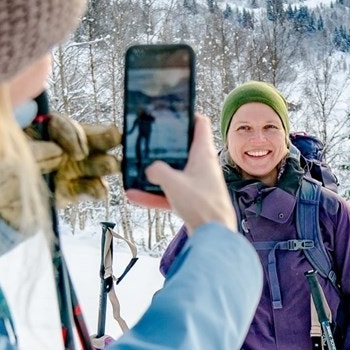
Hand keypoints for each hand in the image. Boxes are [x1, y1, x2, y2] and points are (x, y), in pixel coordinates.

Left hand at [0, 112, 119, 229]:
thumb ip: (34, 152)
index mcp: (37, 131)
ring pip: (90, 162)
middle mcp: (54, 147)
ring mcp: (63, 169)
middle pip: (82, 139)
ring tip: (114, 166)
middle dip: (101, 138)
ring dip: (103, 163)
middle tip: (116, 139)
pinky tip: (100, 192)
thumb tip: (60, 153)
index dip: (72, 134)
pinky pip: (86, 188)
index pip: (60, 126)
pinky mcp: (67, 192)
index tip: (78, 152)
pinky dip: (95, 190)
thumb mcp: (8, 157)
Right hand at [129, 114, 236, 232]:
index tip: (172, 114)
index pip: (200, 124)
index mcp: (203, 154)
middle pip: (183, 149)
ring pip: (174, 174)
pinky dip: (154, 195)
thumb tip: (150, 169)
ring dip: (155, 174)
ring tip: (135, 172)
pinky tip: (134, 196)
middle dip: (165, 146)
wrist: (215, 235)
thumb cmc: (202, 205)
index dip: (188, 115)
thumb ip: (157, 171)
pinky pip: (170, 194)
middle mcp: (203, 167)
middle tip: (148, 142)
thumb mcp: (172, 182)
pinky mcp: (193, 201)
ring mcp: (198, 184)